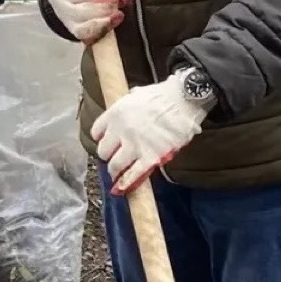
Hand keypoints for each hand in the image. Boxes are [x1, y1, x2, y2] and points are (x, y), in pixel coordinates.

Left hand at [91, 71, 208, 192]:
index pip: (96, 131)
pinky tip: (123, 186)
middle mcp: (121, 130)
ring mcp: (135, 145)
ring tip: (118, 172)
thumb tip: (123, 115)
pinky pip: (133, 174)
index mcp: (115, 113)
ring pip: (115, 165)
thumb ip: (125, 107)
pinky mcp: (150, 157)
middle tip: (115, 156)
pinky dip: (127, 182)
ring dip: (116, 170)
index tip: (107, 141)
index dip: (102, 138)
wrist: (184, 100)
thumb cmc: (164, 95)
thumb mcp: (136, 95)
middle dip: (108, 155)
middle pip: (103, 151)